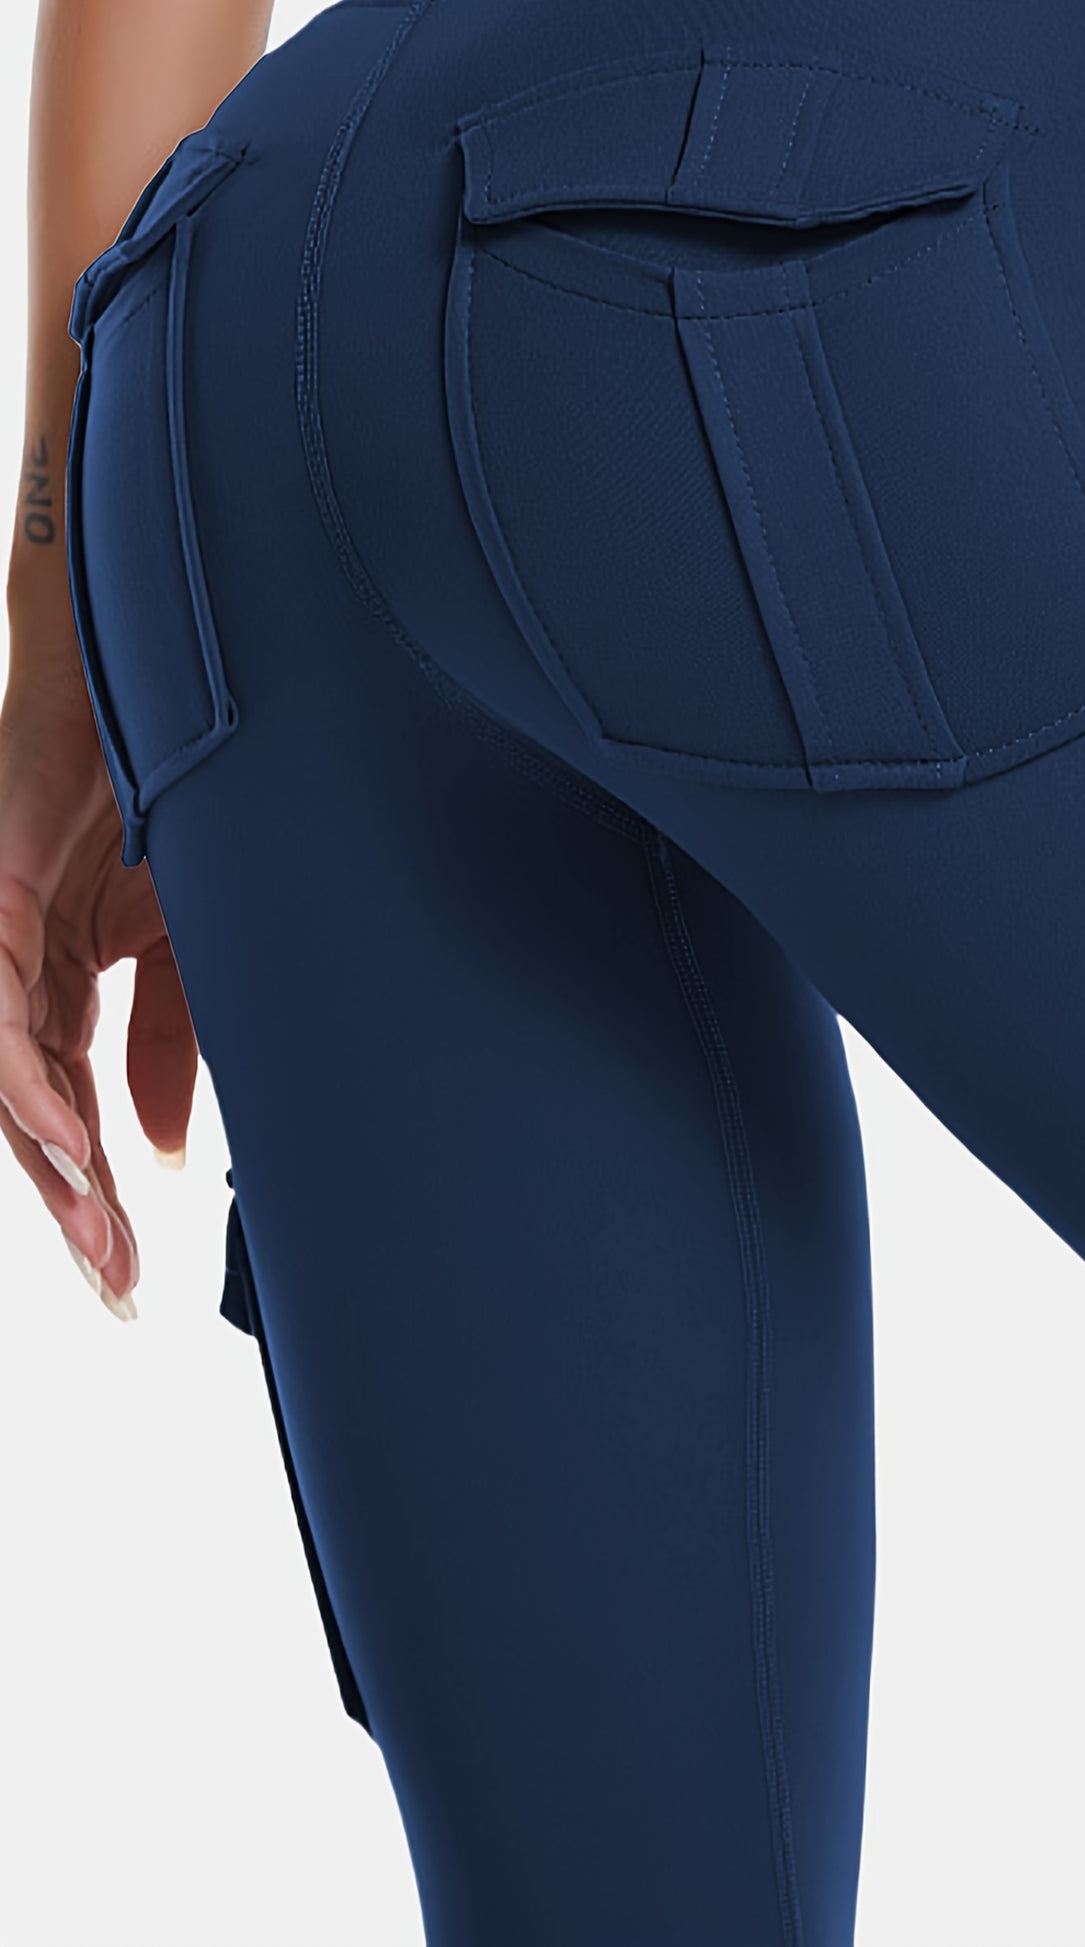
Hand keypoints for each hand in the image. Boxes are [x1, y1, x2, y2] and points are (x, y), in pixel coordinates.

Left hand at [0, 668, 201, 1319]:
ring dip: (50, 1161)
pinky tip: (70, 1137)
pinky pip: (5, 1012)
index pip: (76, 1112)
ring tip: (94, 1231)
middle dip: (75, 1210)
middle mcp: (23, 970)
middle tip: (116, 1287)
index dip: (99, 1199)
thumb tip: (162, 1152)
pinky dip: (31, 1082)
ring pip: (11, 1076)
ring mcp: (3, 937)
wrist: (156, 669)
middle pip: (39, 1114)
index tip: (132, 1280)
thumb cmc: (174, 784)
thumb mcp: (194, 938)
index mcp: (70, 981)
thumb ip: (176, 1042)